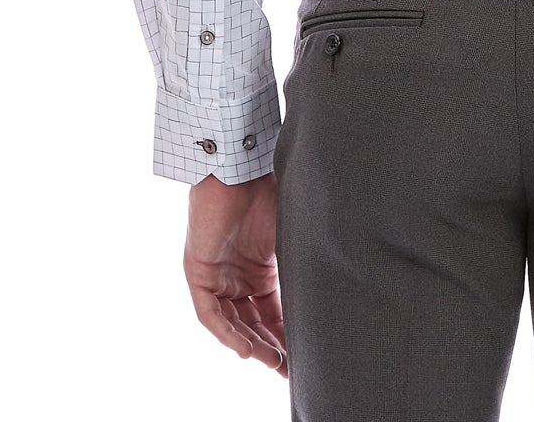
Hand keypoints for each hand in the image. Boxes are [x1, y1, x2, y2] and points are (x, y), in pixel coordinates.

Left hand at [184, 170, 287, 376]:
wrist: (240, 165)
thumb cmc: (269, 190)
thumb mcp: (290, 233)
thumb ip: (301, 260)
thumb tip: (336, 278)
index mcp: (260, 266)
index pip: (273, 309)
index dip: (287, 332)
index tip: (303, 354)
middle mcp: (236, 275)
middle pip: (253, 322)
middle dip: (272, 346)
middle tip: (289, 368)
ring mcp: (216, 275)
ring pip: (232, 323)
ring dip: (252, 344)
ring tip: (274, 362)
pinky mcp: (197, 273)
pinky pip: (210, 314)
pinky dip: (227, 332)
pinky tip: (247, 349)